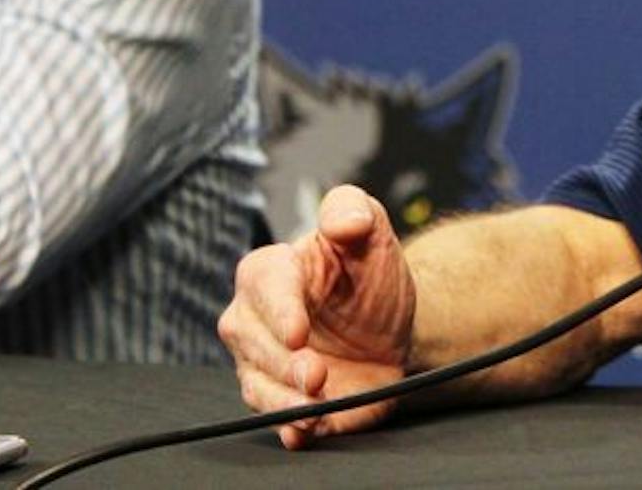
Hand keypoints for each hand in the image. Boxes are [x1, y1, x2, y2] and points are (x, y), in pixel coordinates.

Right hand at [219, 185, 416, 447]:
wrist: (388, 325)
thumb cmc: (368, 272)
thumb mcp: (370, 231)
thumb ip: (353, 212)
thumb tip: (345, 219)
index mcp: (269, 272)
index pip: (264, 288)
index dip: (279, 311)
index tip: (298, 332)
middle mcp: (254, 321)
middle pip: (253, 344)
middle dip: (284, 363)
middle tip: (317, 375)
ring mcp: (264, 365)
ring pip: (259, 387)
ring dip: (285, 401)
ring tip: (316, 408)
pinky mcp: (283, 400)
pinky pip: (276, 419)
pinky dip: (290, 427)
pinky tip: (306, 430)